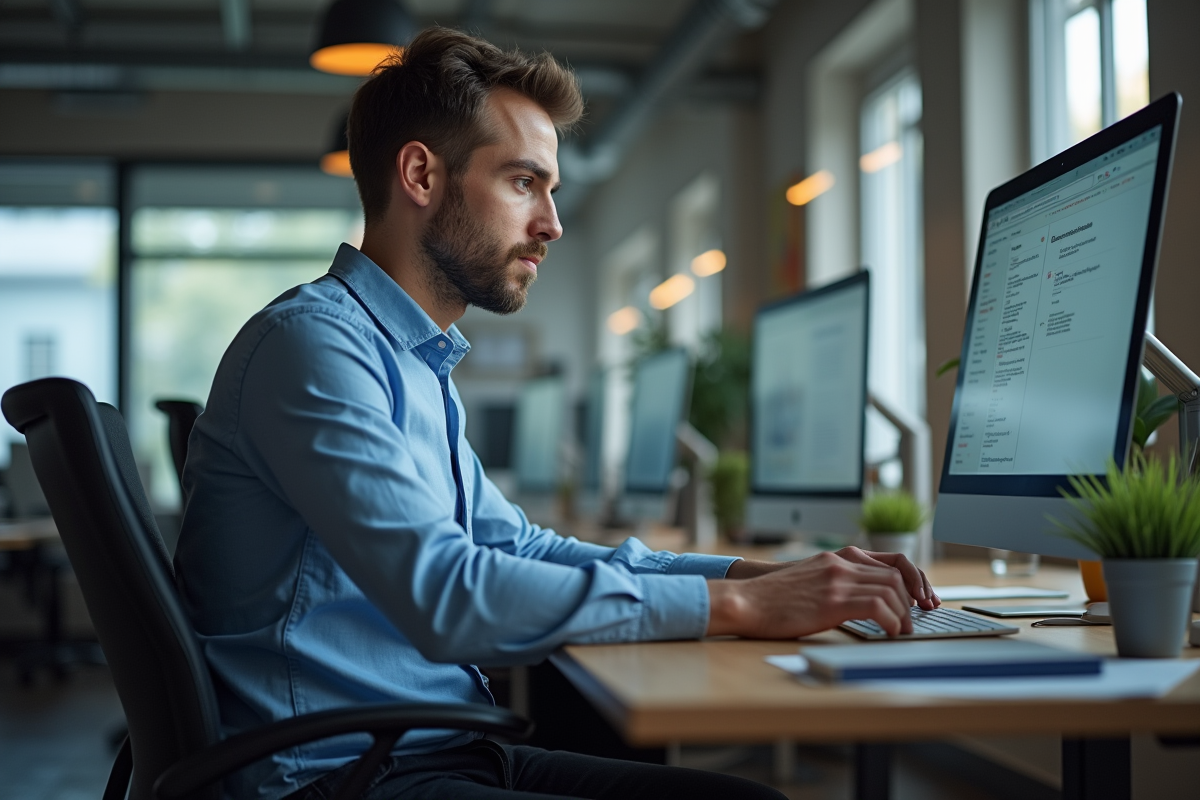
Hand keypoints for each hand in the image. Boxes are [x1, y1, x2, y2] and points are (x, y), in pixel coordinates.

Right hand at [705, 548, 938, 638]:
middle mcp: (841, 562)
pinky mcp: (832, 600)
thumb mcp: (812, 579)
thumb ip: (838, 581)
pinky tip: (891, 632)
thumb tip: (867, 600)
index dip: (915, 579)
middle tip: (918, 619)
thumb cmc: (775, 598)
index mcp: (838, 556)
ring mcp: (837, 579)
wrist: (747, 600)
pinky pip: (878, 606)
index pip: (893, 559)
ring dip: (904, 614)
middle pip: (897, 574)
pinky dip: (892, 621)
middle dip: (915, 598)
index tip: (923, 597)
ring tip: (903, 630)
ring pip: (891, 590)